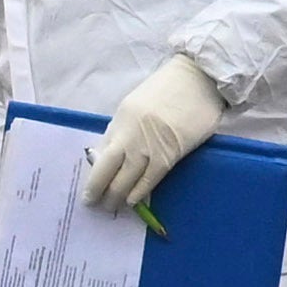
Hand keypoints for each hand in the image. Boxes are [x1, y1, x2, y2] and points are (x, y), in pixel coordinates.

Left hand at [78, 52, 223, 210]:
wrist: (199, 79)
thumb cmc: (167, 90)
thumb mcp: (134, 105)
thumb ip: (122, 129)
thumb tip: (109, 155)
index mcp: (120, 120)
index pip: (100, 156)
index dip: (93, 177)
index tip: (88, 191)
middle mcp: (130, 135)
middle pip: (107, 171)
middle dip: (99, 191)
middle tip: (96, 205)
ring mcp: (149, 147)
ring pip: (126, 179)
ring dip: (117, 196)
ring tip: (112, 207)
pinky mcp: (170, 155)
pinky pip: (150, 180)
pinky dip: (139, 193)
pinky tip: (132, 201)